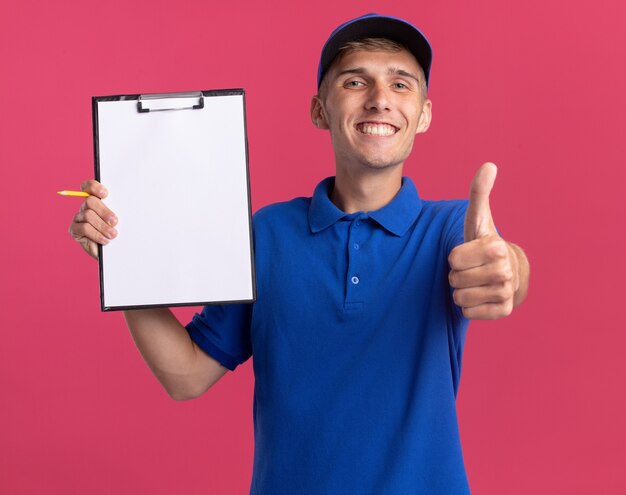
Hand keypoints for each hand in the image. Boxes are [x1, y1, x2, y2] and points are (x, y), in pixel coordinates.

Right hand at [68, 180, 117, 259]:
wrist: (114, 252)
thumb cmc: (120, 233)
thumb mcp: (123, 220)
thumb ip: (120, 210)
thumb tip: (128, 202)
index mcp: (97, 201)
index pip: (89, 186)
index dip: (94, 187)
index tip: (105, 194)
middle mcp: (85, 207)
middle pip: (90, 201)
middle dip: (104, 211)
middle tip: (115, 222)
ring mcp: (78, 218)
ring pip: (88, 215)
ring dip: (102, 226)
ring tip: (113, 235)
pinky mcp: (74, 229)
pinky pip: (84, 228)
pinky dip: (96, 234)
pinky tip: (105, 240)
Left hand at [448, 163, 519, 319]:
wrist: (508, 271)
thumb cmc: (484, 244)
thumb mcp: (478, 219)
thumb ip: (479, 193)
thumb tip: (488, 165)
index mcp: (496, 247)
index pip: (453, 259)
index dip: (455, 257)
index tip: (468, 254)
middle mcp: (505, 271)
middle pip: (454, 279)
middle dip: (457, 275)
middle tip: (471, 269)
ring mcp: (506, 293)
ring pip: (459, 298)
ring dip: (461, 291)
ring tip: (474, 281)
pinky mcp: (503, 311)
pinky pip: (468, 313)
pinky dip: (468, 307)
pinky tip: (480, 296)